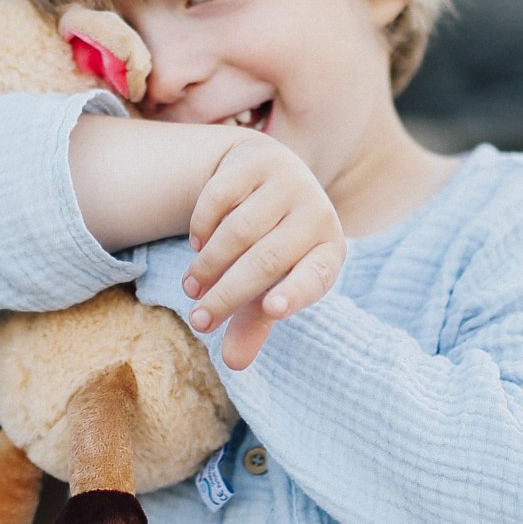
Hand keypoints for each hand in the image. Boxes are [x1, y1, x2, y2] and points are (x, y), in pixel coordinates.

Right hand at [183, 134, 345, 369]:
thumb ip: (254, 321)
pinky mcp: (258, 159)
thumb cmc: (271, 245)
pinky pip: (221, 197)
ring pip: (240, 231)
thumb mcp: (270, 283)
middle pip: (267, 260)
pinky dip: (203, 225)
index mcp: (331, 250)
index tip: (272, 309)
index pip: (318, 275)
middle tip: (199, 321)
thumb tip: (233, 364)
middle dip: (228, 294)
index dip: (296, 292)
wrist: (265, 175)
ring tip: (192, 288)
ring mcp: (289, 182)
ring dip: (210, 264)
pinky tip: (197, 244)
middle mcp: (317, 213)